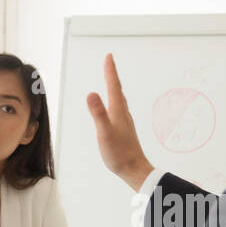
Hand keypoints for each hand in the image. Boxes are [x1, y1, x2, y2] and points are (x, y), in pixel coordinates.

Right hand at [87, 54, 153, 191]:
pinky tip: (115, 107)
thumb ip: (98, 113)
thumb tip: (91, 93)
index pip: (113, 86)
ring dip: (114, 87)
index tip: (109, 56)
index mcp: (118, 111)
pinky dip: (115, 100)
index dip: (110, 71)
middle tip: (109, 62)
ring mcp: (124, 121)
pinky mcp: (124, 129)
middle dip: (112, 75)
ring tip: (112, 81)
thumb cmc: (119, 154)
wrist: (134, 169)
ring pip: (119, 99)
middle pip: (117, 89)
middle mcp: (123, 113)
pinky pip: (119, 108)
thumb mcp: (104, 133)